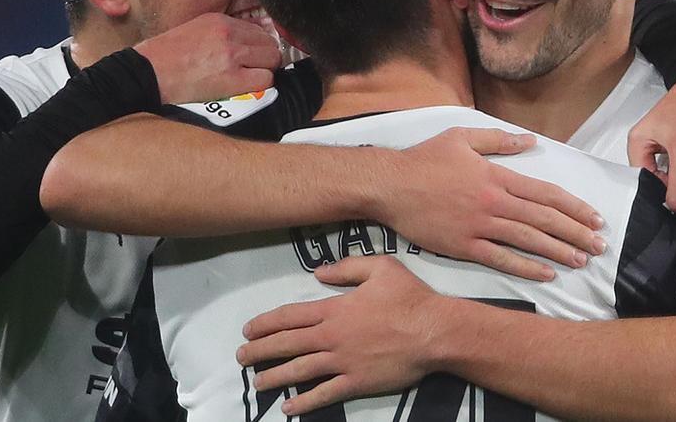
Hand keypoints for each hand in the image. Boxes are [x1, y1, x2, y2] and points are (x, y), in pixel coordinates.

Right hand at [134, 13, 281, 104]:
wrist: (145, 74)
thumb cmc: (164, 57)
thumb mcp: (194, 31)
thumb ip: (222, 34)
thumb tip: (248, 42)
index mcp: (219, 20)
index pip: (258, 30)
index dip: (259, 46)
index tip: (254, 56)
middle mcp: (228, 34)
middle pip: (269, 44)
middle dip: (265, 59)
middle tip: (253, 70)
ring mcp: (231, 55)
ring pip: (271, 61)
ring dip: (263, 72)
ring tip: (248, 80)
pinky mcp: (231, 79)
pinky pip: (264, 80)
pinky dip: (259, 86)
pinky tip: (245, 88)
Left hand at [237, 257, 447, 415]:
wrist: (434, 332)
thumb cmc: (409, 298)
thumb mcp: (381, 268)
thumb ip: (347, 268)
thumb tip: (319, 272)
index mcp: (335, 309)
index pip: (291, 317)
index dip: (266, 323)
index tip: (248, 329)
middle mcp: (332, 337)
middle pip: (288, 344)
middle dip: (260, 351)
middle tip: (241, 357)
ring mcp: (343, 362)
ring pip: (299, 370)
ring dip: (274, 376)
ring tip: (257, 382)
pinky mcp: (357, 382)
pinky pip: (324, 394)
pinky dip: (304, 401)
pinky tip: (289, 407)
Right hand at [370, 127, 606, 281]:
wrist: (388, 185)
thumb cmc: (423, 159)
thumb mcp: (461, 138)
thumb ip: (498, 140)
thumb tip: (530, 141)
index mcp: (496, 176)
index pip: (545, 193)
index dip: (574, 207)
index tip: (594, 218)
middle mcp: (493, 202)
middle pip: (544, 220)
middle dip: (576, 233)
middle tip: (600, 246)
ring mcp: (479, 226)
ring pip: (527, 241)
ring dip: (558, 251)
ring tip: (582, 260)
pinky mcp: (463, 246)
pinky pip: (501, 258)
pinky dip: (526, 267)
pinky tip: (546, 273)